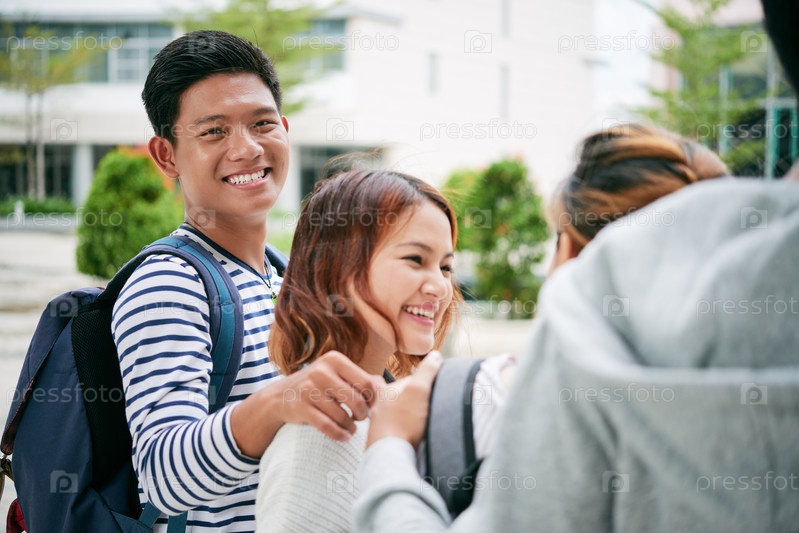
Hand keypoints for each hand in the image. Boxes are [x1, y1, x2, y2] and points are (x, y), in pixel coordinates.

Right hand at [232, 351, 382, 456]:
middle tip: (361, 418)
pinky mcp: (300, 406)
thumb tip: (387, 388)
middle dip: (362, 414)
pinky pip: (326, 425)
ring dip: (350, 426)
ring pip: (341, 415)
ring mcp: (308, 388)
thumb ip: (361, 379)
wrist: (281, 396)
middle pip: (356, 400)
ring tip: (351, 428)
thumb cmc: (318, 386)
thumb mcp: (337, 375)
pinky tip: (344, 437)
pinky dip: (338, 434)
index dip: (374, 399)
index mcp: (335, 360)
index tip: (373, 408)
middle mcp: (321, 371)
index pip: (366, 382)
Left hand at [366, 351, 442, 448]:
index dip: (419, 382)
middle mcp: (378, 409)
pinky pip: (396, 435)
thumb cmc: (402, 422)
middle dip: (410, 401)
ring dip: (407, 419)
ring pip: (395, 418)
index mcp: (385, 393)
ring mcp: (379, 427)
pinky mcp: (384, 445)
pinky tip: (413, 439)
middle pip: (397, 400)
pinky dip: (404, 435)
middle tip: (425, 405)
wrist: (390, 456)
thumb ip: (426, 372)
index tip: (429, 386)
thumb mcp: (418, 390)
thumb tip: (434, 354)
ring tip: (421, 423)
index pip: (404, 380)